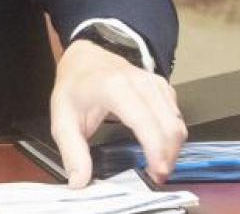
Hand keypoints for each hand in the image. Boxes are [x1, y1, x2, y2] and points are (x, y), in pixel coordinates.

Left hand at [50, 40, 186, 187]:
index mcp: (113, 88)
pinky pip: (176, 115)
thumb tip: (79, 182)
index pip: (145, 122)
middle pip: (168, 126)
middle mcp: (139, 82)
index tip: (156, 174)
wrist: (84, 57)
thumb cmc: (74, 86)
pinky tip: (159, 147)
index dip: (156, 150)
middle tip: (155, 177)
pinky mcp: (161, 86)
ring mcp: (153, 82)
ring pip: (177, 122)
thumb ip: (72, 152)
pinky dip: (172, 135)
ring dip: (172, 148)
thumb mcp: (62, 119)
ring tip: (157, 166)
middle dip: (167, 157)